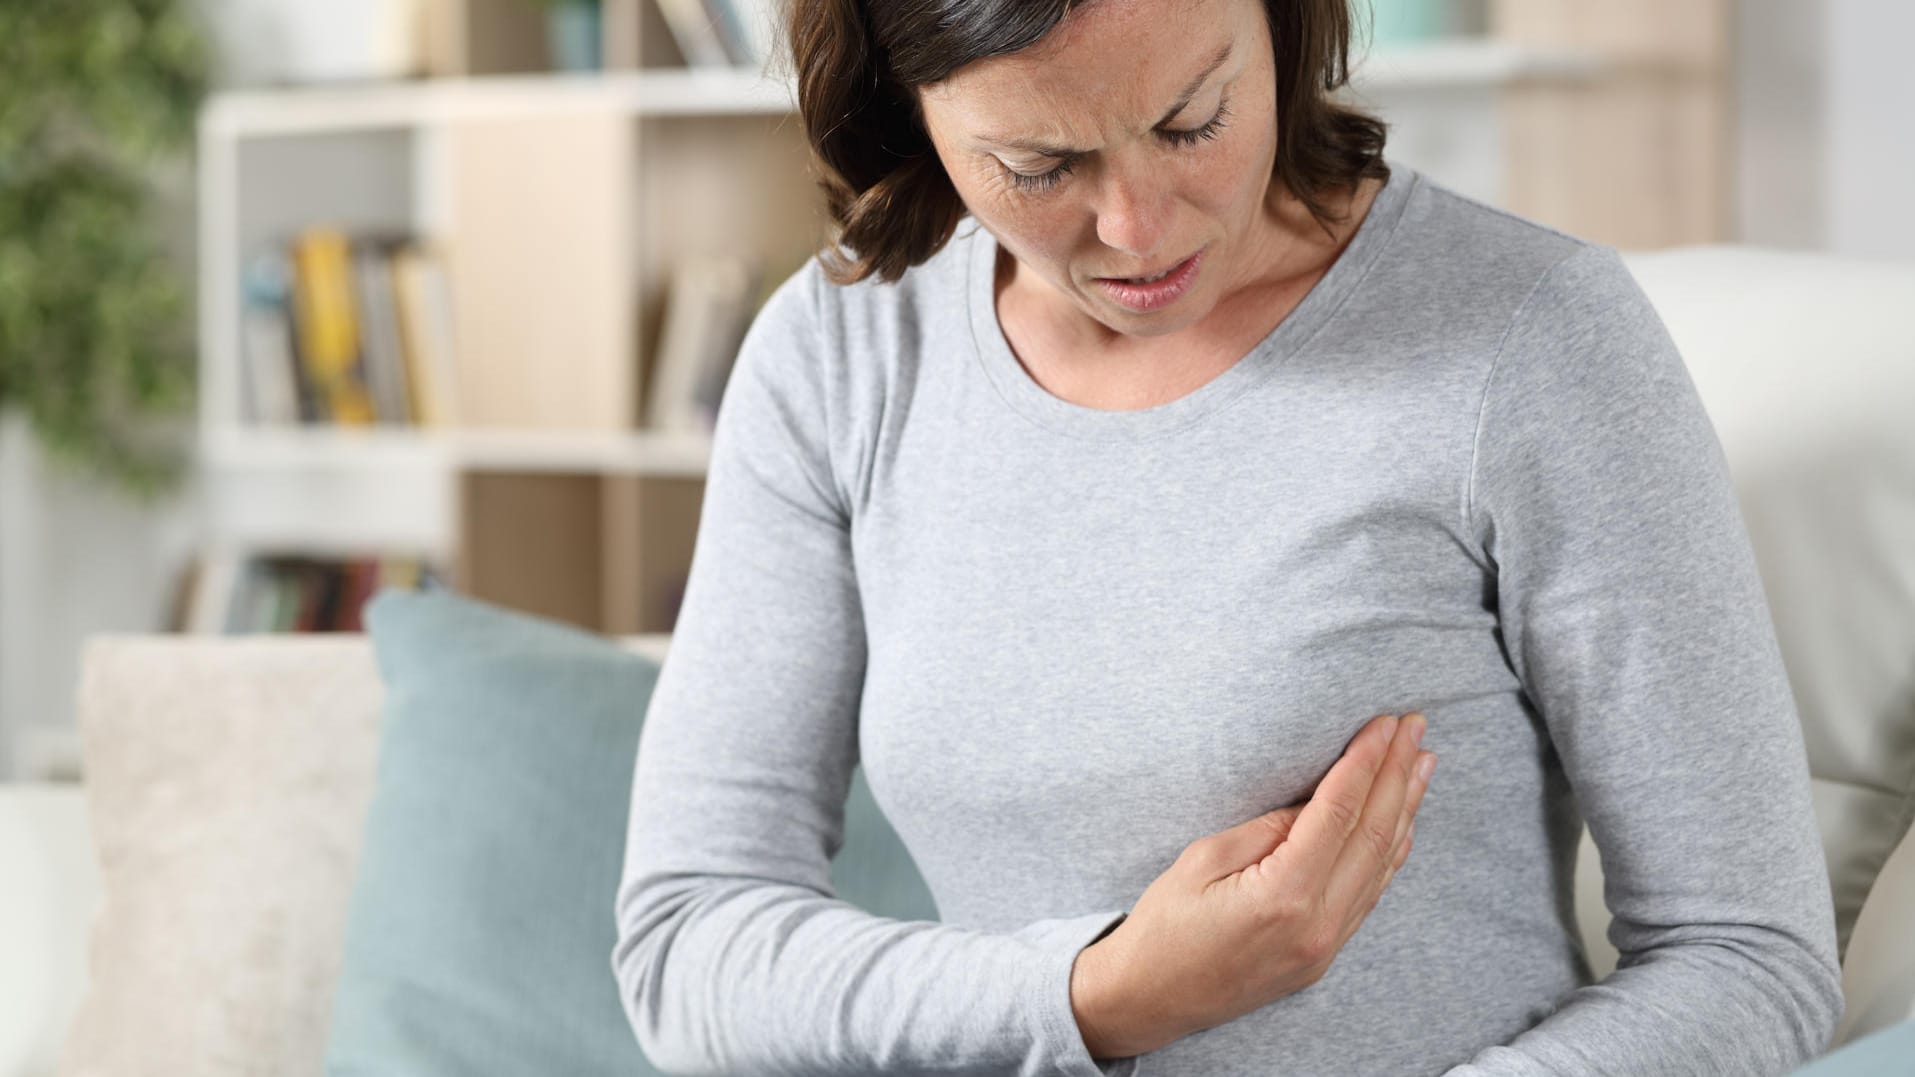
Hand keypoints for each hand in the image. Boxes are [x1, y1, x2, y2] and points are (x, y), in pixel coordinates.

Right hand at [1070, 712, 1435, 1058]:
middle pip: (1373, 835)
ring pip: (1381, 866)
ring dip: (1405, 809)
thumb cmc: (1163, 928)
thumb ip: (1269, 829)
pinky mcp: (1323, 956)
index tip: (1385, 724)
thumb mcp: (1203, 860)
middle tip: (1415, 727)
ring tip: (1423, 763)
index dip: (1366, 762)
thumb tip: (1317, 802)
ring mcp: (1326, 947)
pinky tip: (1403, 822)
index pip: (1339, 812)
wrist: (1149, 1000)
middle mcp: (1318, 925)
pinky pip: (1369, 894)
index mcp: (1283, 896)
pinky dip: (1390, 852)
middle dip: (1398, 775)